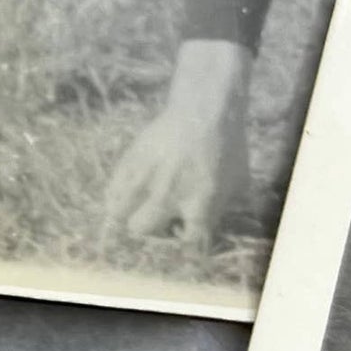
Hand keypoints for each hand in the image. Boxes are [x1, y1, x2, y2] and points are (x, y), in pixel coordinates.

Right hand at [103, 39, 253, 246]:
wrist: (206, 109)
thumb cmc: (228, 146)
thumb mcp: (239, 182)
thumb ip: (223, 209)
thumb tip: (210, 227)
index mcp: (199, 204)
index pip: (185, 241)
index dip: (183, 238)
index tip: (182, 231)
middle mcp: (168, 195)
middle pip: (143, 229)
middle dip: (149, 229)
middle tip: (155, 221)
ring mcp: (146, 177)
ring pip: (118, 212)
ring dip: (124, 215)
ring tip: (131, 210)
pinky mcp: (131, 161)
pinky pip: (112, 189)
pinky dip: (114, 196)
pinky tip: (121, 195)